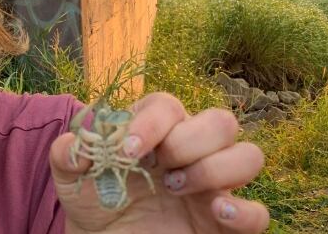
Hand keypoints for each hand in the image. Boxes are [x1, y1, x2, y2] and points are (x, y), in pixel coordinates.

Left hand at [49, 92, 268, 232]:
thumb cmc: (95, 202)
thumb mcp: (72, 179)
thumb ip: (68, 156)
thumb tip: (73, 144)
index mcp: (157, 130)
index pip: (168, 105)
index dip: (150, 123)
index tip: (127, 151)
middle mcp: (191, 150)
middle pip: (220, 121)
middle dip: (189, 142)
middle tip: (160, 169)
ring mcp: (213, 184)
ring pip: (248, 156)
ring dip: (215, 169)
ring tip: (177, 190)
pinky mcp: (225, 222)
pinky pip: (258, 213)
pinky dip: (245, 212)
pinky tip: (216, 213)